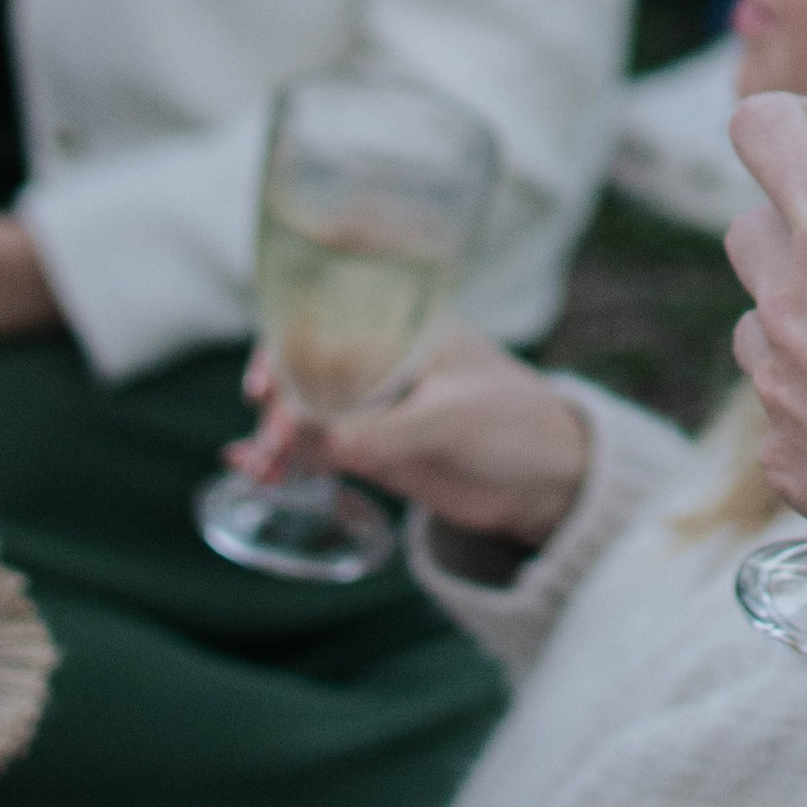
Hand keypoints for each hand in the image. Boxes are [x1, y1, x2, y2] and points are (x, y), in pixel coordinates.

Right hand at [227, 332, 591, 552]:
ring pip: (306, 413)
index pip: (330, 322)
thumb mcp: (455, 423)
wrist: (548, 483)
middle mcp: (382, 362)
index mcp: (405, 331)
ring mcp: (375, 408)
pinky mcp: (373, 451)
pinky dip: (289, 459)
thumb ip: (391, 433)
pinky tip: (259, 474)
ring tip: (258, 469)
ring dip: (275, 436)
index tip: (262, 383)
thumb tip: (325, 442)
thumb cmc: (515, 427)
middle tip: (272, 445)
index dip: (286, 347)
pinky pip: (319, 450)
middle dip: (278, 403)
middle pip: (306, 370)